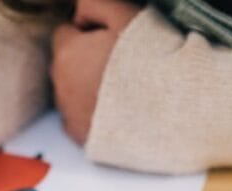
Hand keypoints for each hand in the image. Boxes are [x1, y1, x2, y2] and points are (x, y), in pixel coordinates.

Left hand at [51, 0, 140, 144]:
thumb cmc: (151, 58)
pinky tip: (117, 110)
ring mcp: (69, 114)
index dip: (89, 33)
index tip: (112, 39)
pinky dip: (92, 114)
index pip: (65, 33)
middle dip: (85, 60)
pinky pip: (78, 119)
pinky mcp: (81, 136)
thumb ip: (95, 4)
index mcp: (67, 53)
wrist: (170, 110)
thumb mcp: (125, 15)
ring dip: (87, 87)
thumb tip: (78, 13)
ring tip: (123, 88)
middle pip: (66, 64)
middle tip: (121, 63)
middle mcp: (60, 85)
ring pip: (70, 92)